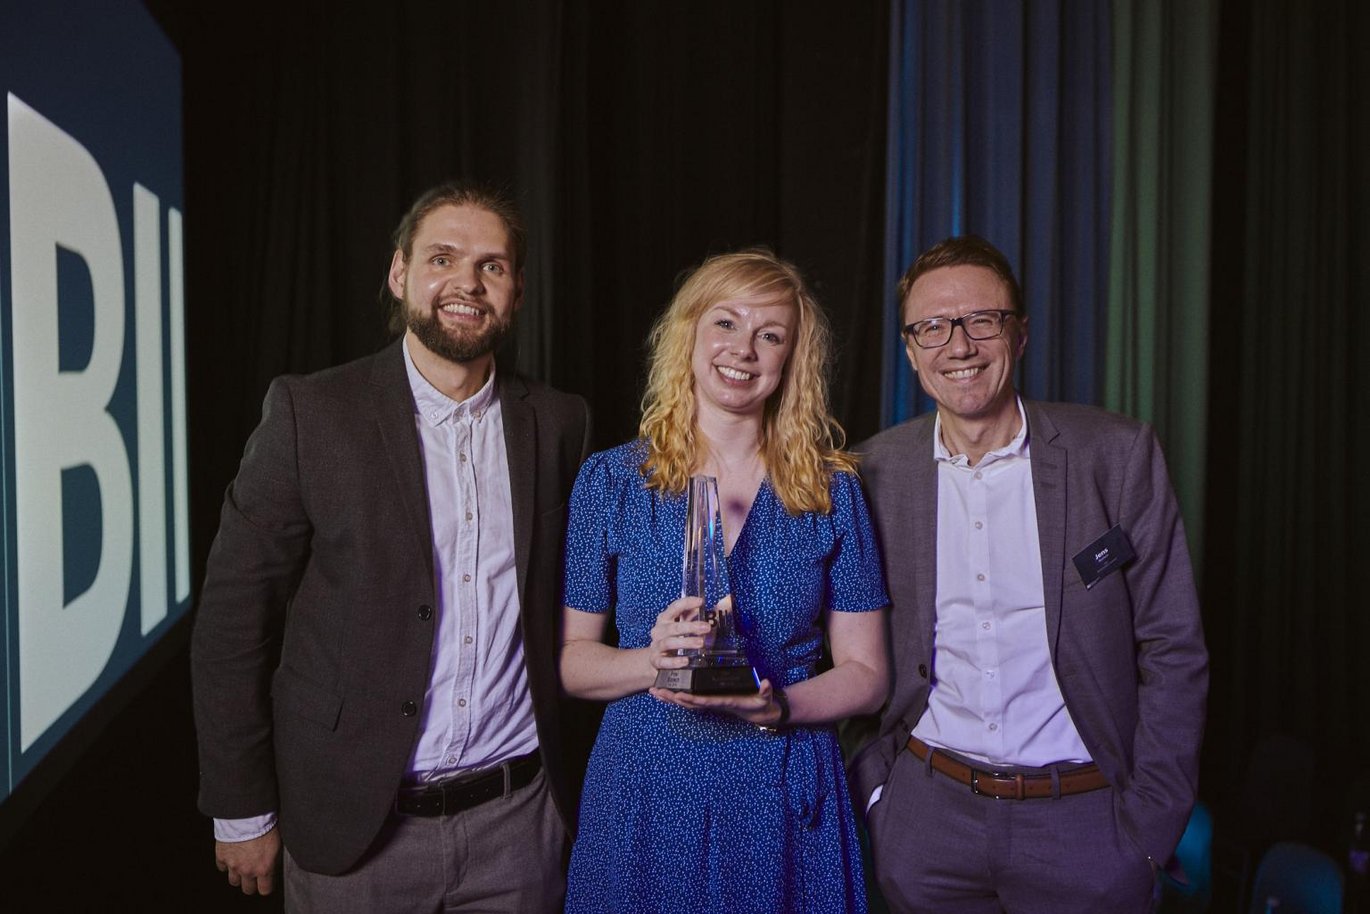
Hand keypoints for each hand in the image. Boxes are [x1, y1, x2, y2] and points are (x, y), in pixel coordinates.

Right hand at [215, 828, 280, 894]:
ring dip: (238, 876)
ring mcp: (233, 865)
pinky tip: (232, 856)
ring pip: (234, 881)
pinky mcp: (222, 857)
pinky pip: (222, 867)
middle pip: (248, 889)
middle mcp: (248, 870)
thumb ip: (273, 860)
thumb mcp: (277, 844)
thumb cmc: (265, 825)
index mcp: (264, 868)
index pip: (265, 890)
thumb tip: (274, 866)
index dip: (266, 887)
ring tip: (243, 866)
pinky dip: (226, 864)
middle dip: (251, 884)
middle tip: (254, 875)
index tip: (266, 882)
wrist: (247, 815)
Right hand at [646, 596, 710, 671]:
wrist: (655, 658)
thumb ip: (690, 617)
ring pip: (669, 642)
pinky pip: (664, 661)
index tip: (700, 602)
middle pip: (674, 627)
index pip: (674, 607)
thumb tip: (705, 608)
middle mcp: (659, 631)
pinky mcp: (656, 660)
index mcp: (664, 619)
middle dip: (691, 627)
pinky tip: (685, 661)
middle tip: (706, 627)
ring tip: (700, 643)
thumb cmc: (670, 639)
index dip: (687, 603)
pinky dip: (675, 661)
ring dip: (686, 642)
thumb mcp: (679, 625)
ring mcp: (656, 646)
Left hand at [650, 678, 784, 727]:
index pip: (706, 701)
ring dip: (669, 697)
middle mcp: (714, 703)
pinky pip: (690, 698)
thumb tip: (766, 683)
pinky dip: (677, 695)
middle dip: (672, 698)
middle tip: (655, 691)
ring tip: (653, 691)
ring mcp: (710, 702)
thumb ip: (765, 691)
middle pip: (689, 703)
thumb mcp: (765, 698)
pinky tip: (665, 691)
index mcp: (725, 702)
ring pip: (686, 701)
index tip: (679, 695)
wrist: (759, 713)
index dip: (692, 699)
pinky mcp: (709, 699)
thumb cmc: (761, 704)